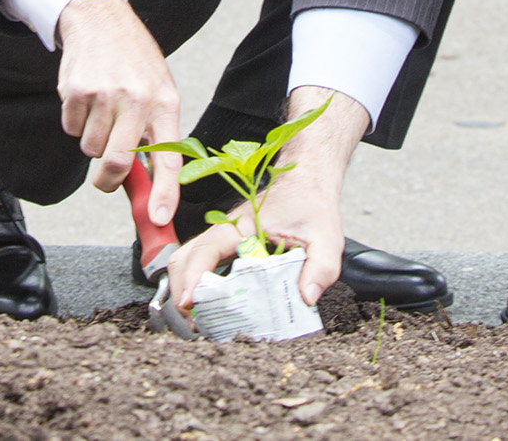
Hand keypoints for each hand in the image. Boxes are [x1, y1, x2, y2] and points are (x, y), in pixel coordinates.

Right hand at [57, 0, 184, 215]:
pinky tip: (88, 98)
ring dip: (93, 140)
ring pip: (90, 149)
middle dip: (107, 180)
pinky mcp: (76, 92)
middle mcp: (137, 99)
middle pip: (116, 163)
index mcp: (165, 103)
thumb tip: (149, 187)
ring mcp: (104, 95)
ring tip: (103, 111)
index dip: (165, 193)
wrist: (102, 20)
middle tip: (106, 179)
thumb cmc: (135, 62)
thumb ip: (155, 135)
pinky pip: (71, 129)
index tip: (160, 219)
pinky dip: (76, 122)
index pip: (168, 158)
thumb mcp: (159, 91)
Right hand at [164, 87, 363, 307]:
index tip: (190, 304)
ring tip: (202, 323)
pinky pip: (203, 266)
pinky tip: (214, 309)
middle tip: (196, 324)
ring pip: (188, 263)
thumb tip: (306, 298)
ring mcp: (223, 239)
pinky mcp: (228, 248)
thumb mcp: (326, 238)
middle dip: (182, 293)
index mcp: (241, 225)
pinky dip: (199, 287)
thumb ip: (321, 268)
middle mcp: (224, 231)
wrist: (306, 183)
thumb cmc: (311, 205)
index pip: (205, 250)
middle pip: (184, 259)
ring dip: (187, 291)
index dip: (193, 278)